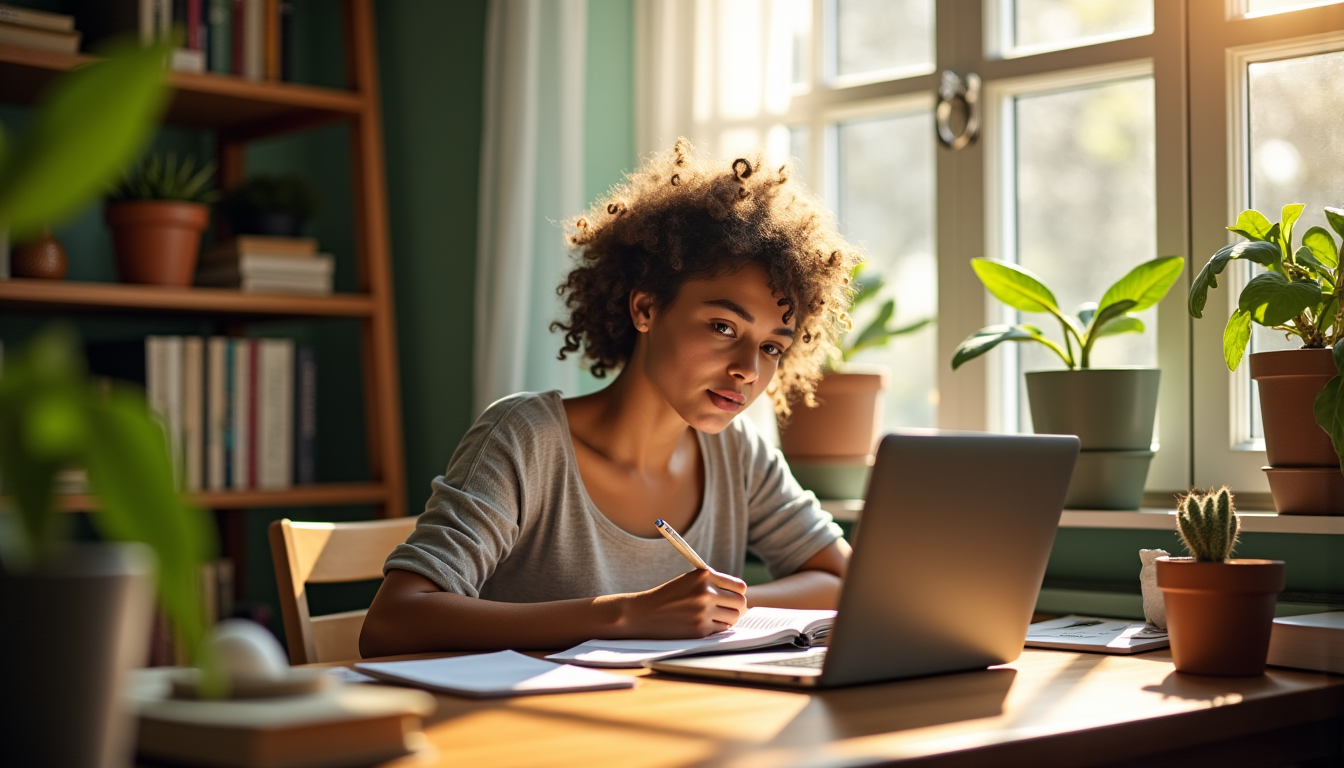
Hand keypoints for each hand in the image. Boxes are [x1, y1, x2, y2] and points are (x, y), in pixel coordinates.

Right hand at [614, 568, 747, 638]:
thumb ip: (714, 584)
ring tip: (714, 618)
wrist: (643, 613)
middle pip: (740, 603)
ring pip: (733, 618)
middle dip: (736, 608)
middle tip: (728, 611)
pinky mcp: (699, 630)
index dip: (738, 593)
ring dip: (727, 620)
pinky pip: (721, 630)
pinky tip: (703, 625)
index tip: (733, 597)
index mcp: (704, 575)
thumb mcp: (690, 580)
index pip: (739, 587)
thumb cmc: (668, 596)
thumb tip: (741, 597)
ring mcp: (703, 612)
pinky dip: (716, 629)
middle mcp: (706, 592)